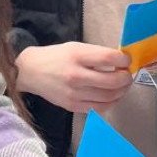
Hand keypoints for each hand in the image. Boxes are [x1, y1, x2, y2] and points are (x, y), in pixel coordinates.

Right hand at [16, 42, 132, 113]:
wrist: (30, 72)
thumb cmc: (55, 57)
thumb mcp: (75, 47)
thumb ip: (96, 54)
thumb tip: (120, 62)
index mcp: (77, 56)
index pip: (109, 58)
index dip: (124, 60)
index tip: (126, 60)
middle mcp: (76, 76)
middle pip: (113, 81)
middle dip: (126, 78)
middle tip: (127, 74)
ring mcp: (74, 94)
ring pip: (109, 97)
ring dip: (121, 91)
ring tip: (122, 86)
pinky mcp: (73, 106)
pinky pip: (99, 108)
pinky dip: (111, 102)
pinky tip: (112, 96)